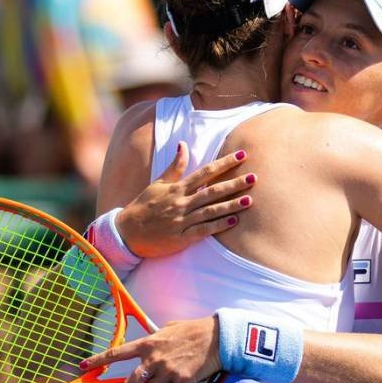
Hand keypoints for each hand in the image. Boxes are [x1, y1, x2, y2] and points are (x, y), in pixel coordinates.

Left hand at [79, 316, 220, 382]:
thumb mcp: (169, 329)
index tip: (83, 367)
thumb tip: (147, 344)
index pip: (116, 353)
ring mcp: (167, 371)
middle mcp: (154, 358)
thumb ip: (155, 339)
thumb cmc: (193, 331)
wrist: (216, 337)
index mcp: (147, 344)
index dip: (97, 361)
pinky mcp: (181, 381)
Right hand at [117, 143, 255, 256]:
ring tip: (249, 199)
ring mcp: (182, 220)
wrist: (127, 232)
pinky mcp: (181, 237)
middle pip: (212, 190)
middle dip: (234, 183)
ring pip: (211, 210)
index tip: (242, 155)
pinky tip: (233, 221)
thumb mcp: (158, 184)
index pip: (205, 172)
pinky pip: (203, 230)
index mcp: (177, 188)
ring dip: (231, 205)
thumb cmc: (144, 206)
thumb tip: (183, 144)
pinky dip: (218, 226)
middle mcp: (181, 202)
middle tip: (254, 177)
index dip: (225, 163)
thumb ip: (175, 166)